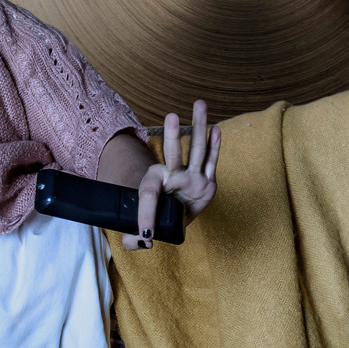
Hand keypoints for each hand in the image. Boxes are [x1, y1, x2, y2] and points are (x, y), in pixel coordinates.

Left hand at [125, 99, 220, 250]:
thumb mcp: (139, 232)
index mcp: (153, 185)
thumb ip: (132, 239)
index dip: (146, 215)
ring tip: (200, 105)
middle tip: (170, 116)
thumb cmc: (156, 218)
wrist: (174, 215)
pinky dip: (215, 146)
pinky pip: (211, 161)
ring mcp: (191, 175)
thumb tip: (138, 243)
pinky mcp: (207, 181)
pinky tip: (216, 130)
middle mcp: (173, 175)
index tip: (146, 235)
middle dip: (171, 135)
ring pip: (195, 149)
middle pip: (172, 154)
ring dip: (198, 127)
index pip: (149, 196)